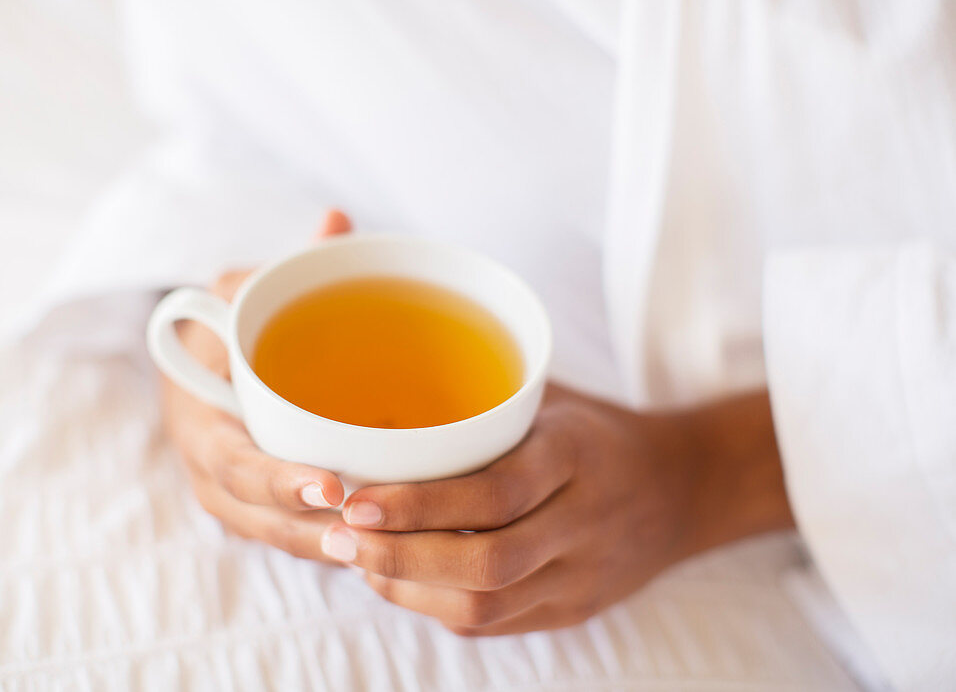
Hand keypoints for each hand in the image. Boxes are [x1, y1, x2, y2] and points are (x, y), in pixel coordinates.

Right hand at [160, 209, 353, 559]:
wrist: (204, 360)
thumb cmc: (231, 323)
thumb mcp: (250, 289)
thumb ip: (289, 267)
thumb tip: (336, 221)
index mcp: (198, 411)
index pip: (232, 457)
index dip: (276, 479)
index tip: (330, 487)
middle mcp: (207, 462)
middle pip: (253, 513)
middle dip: (306, 530)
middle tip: (363, 536)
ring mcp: (229, 492)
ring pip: (273, 535)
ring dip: (320, 549)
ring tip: (377, 558)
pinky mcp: (256, 507)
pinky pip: (286, 534)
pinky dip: (323, 544)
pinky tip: (375, 553)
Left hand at [324, 385, 794, 634]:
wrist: (684, 490)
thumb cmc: (595, 433)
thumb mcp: (552, 399)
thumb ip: (483, 402)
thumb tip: (380, 398)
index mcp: (576, 456)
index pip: (494, 493)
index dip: (419, 505)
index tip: (354, 499)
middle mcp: (584, 522)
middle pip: (486, 564)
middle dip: (399, 557)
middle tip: (338, 538)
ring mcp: (583, 576)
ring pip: (485, 606)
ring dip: (409, 589)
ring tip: (356, 562)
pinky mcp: (574, 610)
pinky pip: (495, 624)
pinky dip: (436, 605)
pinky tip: (399, 581)